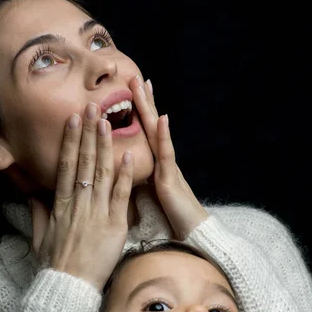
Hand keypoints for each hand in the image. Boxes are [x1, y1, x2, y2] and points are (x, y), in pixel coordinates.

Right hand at [30, 103, 132, 290]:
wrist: (69, 286)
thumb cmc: (54, 264)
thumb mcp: (39, 237)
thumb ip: (38, 213)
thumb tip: (32, 195)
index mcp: (61, 205)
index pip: (67, 165)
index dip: (71, 140)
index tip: (74, 120)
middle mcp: (78, 203)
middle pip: (84, 162)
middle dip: (89, 133)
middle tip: (93, 108)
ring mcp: (97, 212)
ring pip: (102, 172)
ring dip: (105, 145)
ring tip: (108, 122)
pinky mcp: (114, 225)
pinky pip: (121, 195)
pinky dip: (125, 174)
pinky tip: (129, 155)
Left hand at [130, 75, 207, 237]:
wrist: (190, 235)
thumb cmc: (169, 219)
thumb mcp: (147, 196)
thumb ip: (137, 181)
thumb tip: (120, 173)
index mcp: (153, 165)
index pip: (143, 133)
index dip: (136, 113)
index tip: (128, 91)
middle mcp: (161, 162)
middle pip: (149, 126)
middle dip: (142, 101)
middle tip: (134, 76)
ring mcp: (167, 168)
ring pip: (157, 133)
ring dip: (151, 108)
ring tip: (145, 86)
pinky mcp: (170, 180)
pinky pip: (166, 155)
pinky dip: (164, 135)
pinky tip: (162, 118)